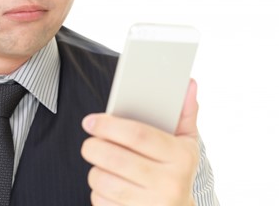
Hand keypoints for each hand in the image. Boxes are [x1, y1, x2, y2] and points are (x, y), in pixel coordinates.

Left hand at [81, 79, 199, 205]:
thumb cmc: (178, 170)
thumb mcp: (186, 142)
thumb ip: (185, 112)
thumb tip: (189, 84)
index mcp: (181, 157)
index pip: (138, 134)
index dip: (109, 125)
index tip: (90, 121)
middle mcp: (170, 183)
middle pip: (116, 158)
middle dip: (94, 146)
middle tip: (89, 142)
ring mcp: (152, 205)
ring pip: (104, 180)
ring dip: (94, 169)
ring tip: (100, 163)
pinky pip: (101, 200)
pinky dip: (97, 190)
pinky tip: (107, 184)